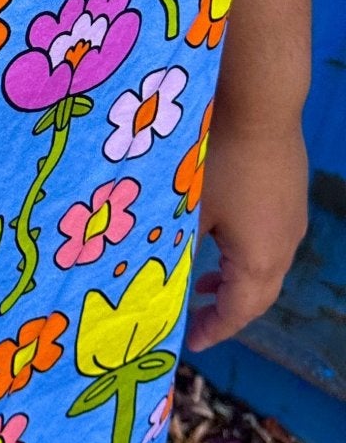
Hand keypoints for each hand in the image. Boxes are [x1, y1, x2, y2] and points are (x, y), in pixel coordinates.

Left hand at [185, 104, 307, 352]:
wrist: (259, 99)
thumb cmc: (217, 158)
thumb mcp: (187, 209)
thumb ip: (176, 245)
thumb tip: (151, 274)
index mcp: (261, 258)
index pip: (239, 312)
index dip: (215, 329)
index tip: (192, 342)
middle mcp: (285, 244)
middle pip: (258, 294)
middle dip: (226, 311)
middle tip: (196, 319)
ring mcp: (292, 217)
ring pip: (265, 265)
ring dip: (236, 279)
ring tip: (204, 281)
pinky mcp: (289, 192)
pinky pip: (270, 238)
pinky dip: (244, 252)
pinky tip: (219, 233)